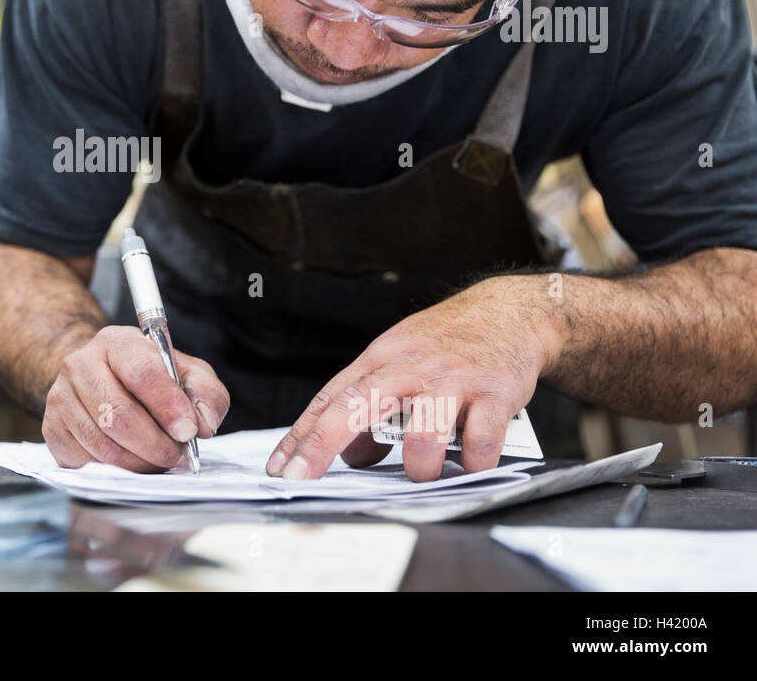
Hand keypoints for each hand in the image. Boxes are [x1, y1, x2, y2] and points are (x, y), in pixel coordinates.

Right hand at [43, 326, 229, 471]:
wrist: (99, 377)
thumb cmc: (149, 377)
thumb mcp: (186, 373)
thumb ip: (205, 393)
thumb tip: (203, 423)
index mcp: (117, 342)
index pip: (141, 373)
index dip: (167, 406)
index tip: (188, 432)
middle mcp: (80, 364)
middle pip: (118, 414)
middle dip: (155, 445)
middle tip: (177, 455)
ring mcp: (60, 397)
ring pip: (102, 445)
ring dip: (138, 462)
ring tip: (157, 459)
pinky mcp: (51, 428)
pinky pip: (85, 462)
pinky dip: (114, 470)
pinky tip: (130, 459)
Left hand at [267, 275, 561, 481]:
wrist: (510, 313)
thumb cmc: (447, 344)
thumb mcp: (400, 362)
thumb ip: (371, 408)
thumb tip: (350, 457)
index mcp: (381, 359)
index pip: (331, 398)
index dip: (302, 435)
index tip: (279, 468)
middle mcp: (410, 367)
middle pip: (358, 403)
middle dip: (324, 443)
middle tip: (303, 478)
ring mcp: (453, 379)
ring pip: (423, 430)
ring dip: (419, 465)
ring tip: (423, 472)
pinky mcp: (495, 393)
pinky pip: (480, 441)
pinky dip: (473, 463)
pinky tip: (472, 464)